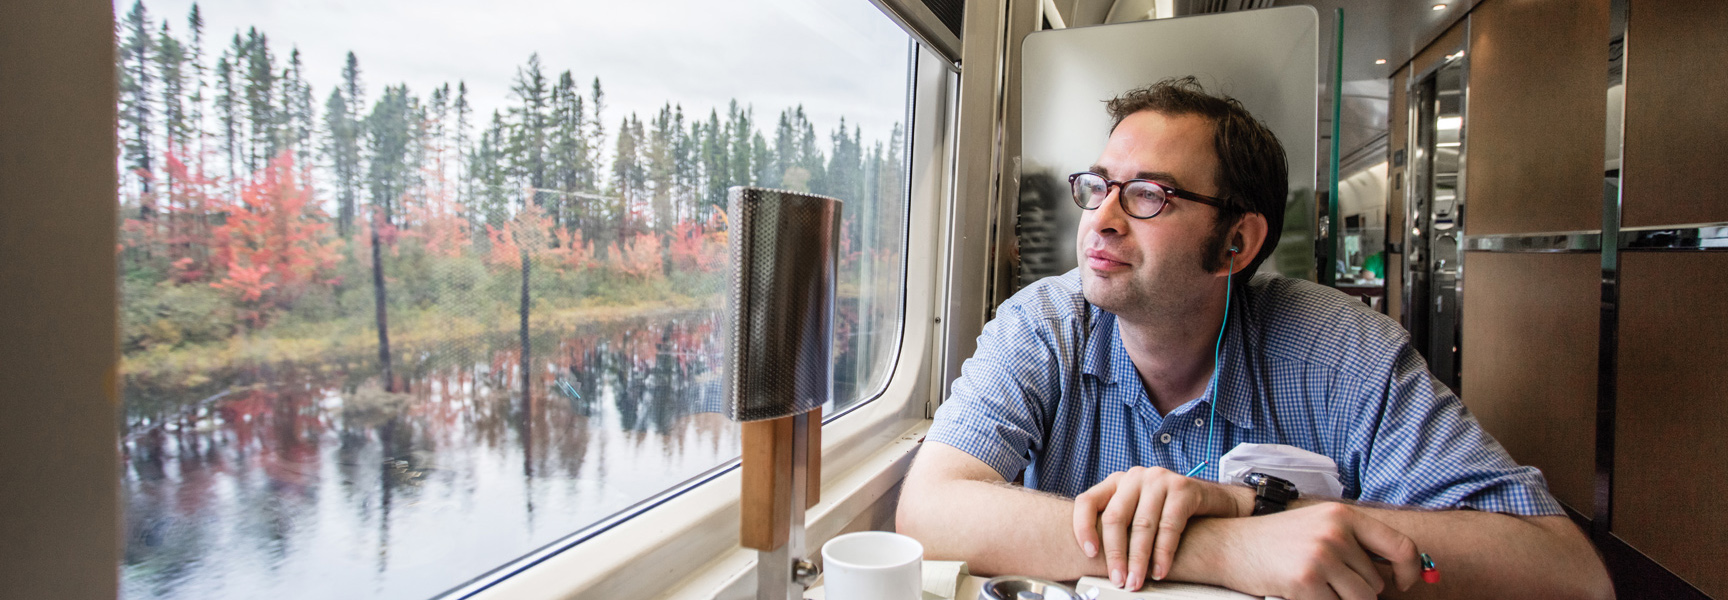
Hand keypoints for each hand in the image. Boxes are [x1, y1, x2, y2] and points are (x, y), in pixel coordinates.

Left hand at [1072, 466, 1248, 589]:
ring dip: (1139, 559)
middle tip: (1118, 580)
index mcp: (1116, 482)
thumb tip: (1096, 562)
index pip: (1087, 501)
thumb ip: (1120, 525)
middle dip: (1116, 554)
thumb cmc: (1169, 512)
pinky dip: (1163, 553)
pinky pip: (1169, 526)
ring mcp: (1159, 479)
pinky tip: (1160, 570)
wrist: (1213, 502)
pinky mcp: (1183, 489)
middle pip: (1115, 517)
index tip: (1089, 554)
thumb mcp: (1138, 512)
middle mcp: (1134, 476)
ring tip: (1137, 581)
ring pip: (1142, 525)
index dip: (1083, 528)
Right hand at [1218, 502, 1424, 599]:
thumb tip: (1395, 571)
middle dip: (1356, 589)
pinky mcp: (1306, 581)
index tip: (1404, 583)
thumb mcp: (1318, 526)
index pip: (1400, 546)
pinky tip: (1299, 591)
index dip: (1410, 570)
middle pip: (1375, 583)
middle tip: (1323, 578)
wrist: (1230, 545)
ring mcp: (1321, 556)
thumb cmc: (1276, 540)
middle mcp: (1335, 532)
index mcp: (1343, 515)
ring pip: (1360, 599)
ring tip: (1313, 585)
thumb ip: (1354, 541)